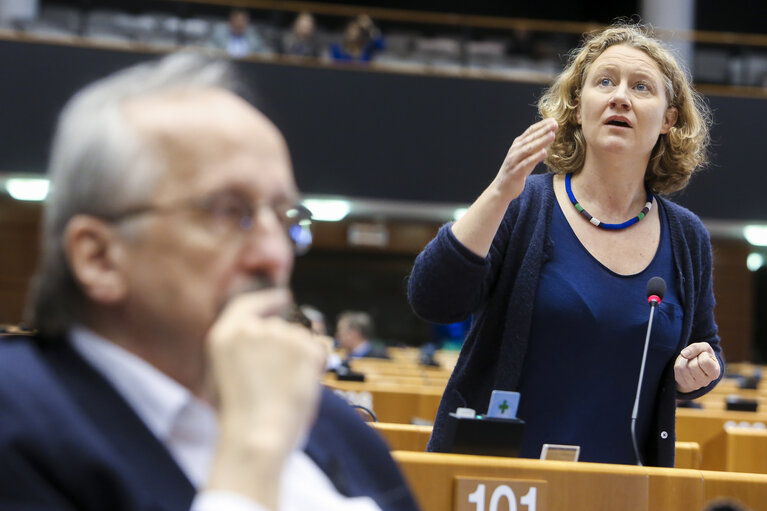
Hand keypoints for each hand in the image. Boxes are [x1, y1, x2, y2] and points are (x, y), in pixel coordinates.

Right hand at [205, 288, 327, 508]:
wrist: (257, 436)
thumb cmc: (240, 418)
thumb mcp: (224, 376)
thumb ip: (243, 350)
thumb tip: (270, 338)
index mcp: (224, 335)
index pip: (248, 304)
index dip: (268, 299)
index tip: (283, 297)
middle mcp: (252, 329)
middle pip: (279, 327)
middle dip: (286, 348)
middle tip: (282, 379)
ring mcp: (280, 335)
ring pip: (301, 339)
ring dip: (300, 358)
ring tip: (287, 389)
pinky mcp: (305, 347)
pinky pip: (319, 351)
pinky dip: (316, 366)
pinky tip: (301, 385)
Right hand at [492, 117, 557, 201]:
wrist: (502, 188)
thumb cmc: (516, 171)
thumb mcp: (526, 157)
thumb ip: (535, 147)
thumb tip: (549, 136)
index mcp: (518, 145)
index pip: (531, 131)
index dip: (542, 125)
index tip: (554, 120)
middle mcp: (515, 150)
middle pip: (531, 138)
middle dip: (543, 130)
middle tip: (555, 124)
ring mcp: (515, 160)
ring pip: (529, 148)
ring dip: (541, 141)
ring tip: (552, 135)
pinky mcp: (516, 171)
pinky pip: (526, 163)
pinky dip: (535, 157)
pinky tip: (544, 153)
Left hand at [674, 342, 720, 392]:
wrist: (696, 364)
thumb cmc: (703, 355)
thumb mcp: (704, 347)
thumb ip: (696, 348)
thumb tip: (684, 354)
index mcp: (715, 372)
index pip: (705, 361)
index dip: (702, 354)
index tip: (704, 356)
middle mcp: (706, 381)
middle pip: (692, 366)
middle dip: (692, 358)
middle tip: (696, 359)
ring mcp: (695, 385)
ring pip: (683, 369)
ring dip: (685, 362)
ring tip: (691, 363)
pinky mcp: (685, 384)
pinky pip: (677, 371)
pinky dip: (679, 365)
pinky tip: (686, 367)